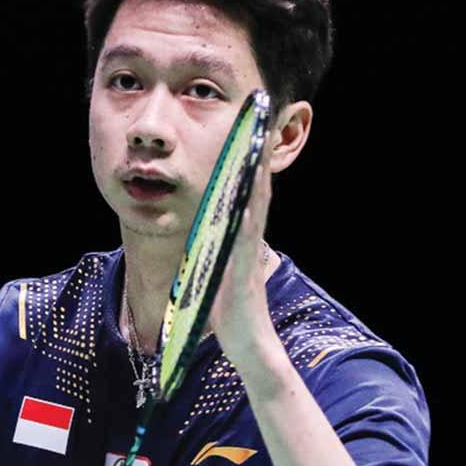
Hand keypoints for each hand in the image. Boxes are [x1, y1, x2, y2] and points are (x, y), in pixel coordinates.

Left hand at [209, 133, 278, 366]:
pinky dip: (245, 217)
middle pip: (255, 191)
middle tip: (257, 124)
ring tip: (253, 148)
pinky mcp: (242, 272)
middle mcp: (248, 241)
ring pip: (253, 209)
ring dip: (254, 179)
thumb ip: (216, 246)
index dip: (247, 162)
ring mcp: (246, 254)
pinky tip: (242, 198)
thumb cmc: (229, 308)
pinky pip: (243, 239)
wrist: (246, 341)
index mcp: (241, 239)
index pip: (247, 193)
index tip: (247, 131)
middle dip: (255, 157)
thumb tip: (207, 227)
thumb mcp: (218, 268)